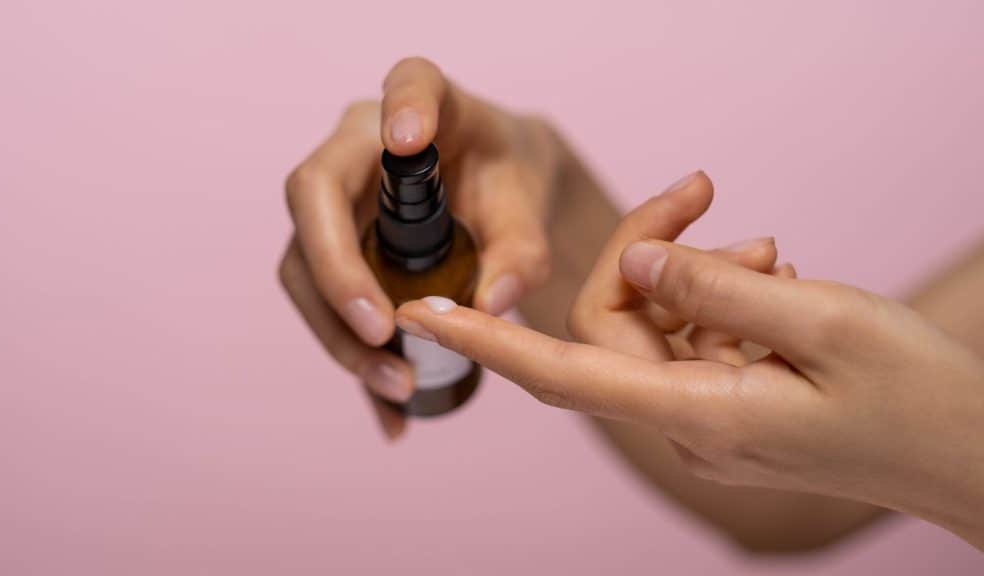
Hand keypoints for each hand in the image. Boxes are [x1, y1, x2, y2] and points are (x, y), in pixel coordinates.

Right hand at [279, 57, 564, 434]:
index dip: (402, 105)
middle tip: (383, 335)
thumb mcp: (530, 211)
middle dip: (339, 274)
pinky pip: (322, 303)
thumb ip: (522, 251)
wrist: (497, 195)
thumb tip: (490, 304)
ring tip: (398, 386)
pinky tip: (389, 410)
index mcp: (427, 103)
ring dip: (339, 333)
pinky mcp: (331, 246)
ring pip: (302, 263)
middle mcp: (362, 144)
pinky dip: (352, 358)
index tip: (406, 137)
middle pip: (314, 199)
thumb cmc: (511, 183)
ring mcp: (336, 197)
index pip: (409, 84)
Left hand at [394, 175, 983, 548]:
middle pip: (617, 320)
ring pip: (660, 323)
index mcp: (696, 411)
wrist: (971, 456)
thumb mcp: (824, 321)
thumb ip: (719, 288)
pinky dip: (723, 298)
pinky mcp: (731, 403)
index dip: (486, 340)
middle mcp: (685, 420)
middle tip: (708, 192)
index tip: (423, 311)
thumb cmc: (915, 397)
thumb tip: (638, 259)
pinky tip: (777, 275)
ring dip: (703, 272)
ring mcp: (707, 415)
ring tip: (778, 252)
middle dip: (649, 247)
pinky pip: (696, 338)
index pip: (562, 371)